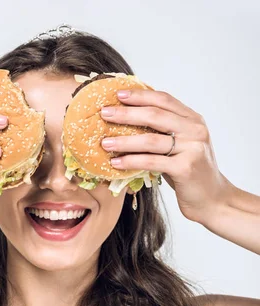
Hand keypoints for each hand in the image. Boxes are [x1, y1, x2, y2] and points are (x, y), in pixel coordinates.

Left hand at [100, 88, 233, 222]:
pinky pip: (151, 162)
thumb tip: (129, 122)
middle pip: (155, 115)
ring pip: (150, 140)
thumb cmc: (190, 174)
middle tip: (104, 113)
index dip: (140, 95)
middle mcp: (195, 130)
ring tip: (104, 142)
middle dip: (127, 113)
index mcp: (193, 120)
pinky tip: (115, 163)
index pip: (164, 99)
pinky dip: (131, 161)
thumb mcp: (180, 147)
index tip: (118, 94)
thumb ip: (164, 133)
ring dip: (124, 140)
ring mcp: (192, 148)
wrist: (213, 200)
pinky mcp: (186, 168)